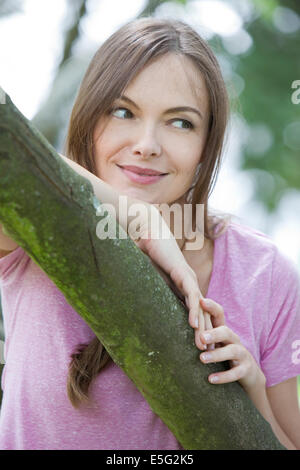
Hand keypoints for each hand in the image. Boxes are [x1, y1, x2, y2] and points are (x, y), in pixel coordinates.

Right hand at [131, 206, 210, 349]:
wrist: (149, 230)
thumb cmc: (147, 251)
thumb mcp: (146, 277)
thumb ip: (143, 289)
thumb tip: (124, 299)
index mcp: (182, 287)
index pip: (193, 312)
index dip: (197, 329)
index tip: (198, 347)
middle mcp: (189, 284)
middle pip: (201, 313)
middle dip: (204, 334)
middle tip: (207, 354)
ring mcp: (188, 279)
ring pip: (199, 308)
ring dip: (202, 328)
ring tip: (203, 346)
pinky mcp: (182, 273)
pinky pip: (190, 295)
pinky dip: (194, 310)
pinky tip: (193, 325)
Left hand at [198, 298, 263, 390]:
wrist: (249, 374)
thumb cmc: (225, 356)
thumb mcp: (216, 343)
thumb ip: (202, 334)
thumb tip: (176, 323)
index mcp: (225, 332)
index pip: (220, 315)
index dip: (212, 307)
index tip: (201, 301)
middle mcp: (234, 340)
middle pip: (226, 332)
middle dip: (214, 334)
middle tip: (201, 337)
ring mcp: (242, 354)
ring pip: (232, 351)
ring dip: (216, 355)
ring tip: (202, 358)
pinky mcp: (246, 370)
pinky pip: (236, 373)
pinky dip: (223, 376)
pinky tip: (211, 379)